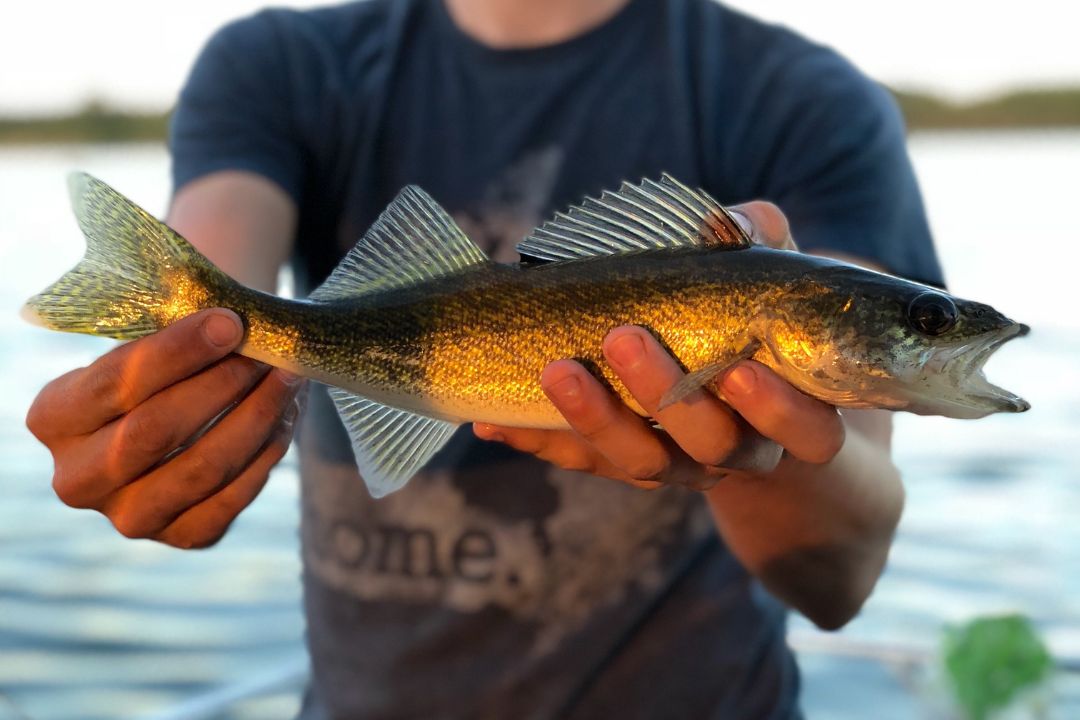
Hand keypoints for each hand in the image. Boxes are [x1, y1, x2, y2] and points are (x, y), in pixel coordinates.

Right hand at [26, 309, 303, 547]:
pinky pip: (233, 496)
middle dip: (220, 385)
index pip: (118, 383)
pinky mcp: (182, 536)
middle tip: (265, 353)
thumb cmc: (159, 372)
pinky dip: (267, 451)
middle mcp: (77, 479)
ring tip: (288, 377)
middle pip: (155, 431)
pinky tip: (286, 414)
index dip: (179, 352)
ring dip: (256, 417)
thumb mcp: (145, 347)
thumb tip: (236, 328)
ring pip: (203, 467)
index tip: (230, 323)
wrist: (170, 424)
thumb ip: (176, 339)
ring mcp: (128, 517)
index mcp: (53, 418)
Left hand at [473, 202, 844, 489]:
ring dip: (595, 419)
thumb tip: (738, 219)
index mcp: (795, 417)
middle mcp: (739, 451)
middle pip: (710, 444)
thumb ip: (763, 247)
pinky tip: (493, 422)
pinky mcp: (622, 465)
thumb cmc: (755, 322)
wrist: (728, 394)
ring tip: (555, 370)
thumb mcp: (768, 282)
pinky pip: (581, 461)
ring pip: (641, 461)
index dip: (776, 409)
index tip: (740, 368)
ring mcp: (678, 466)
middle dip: (666, 394)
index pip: (807, 431)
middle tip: (625, 337)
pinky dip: (538, 439)